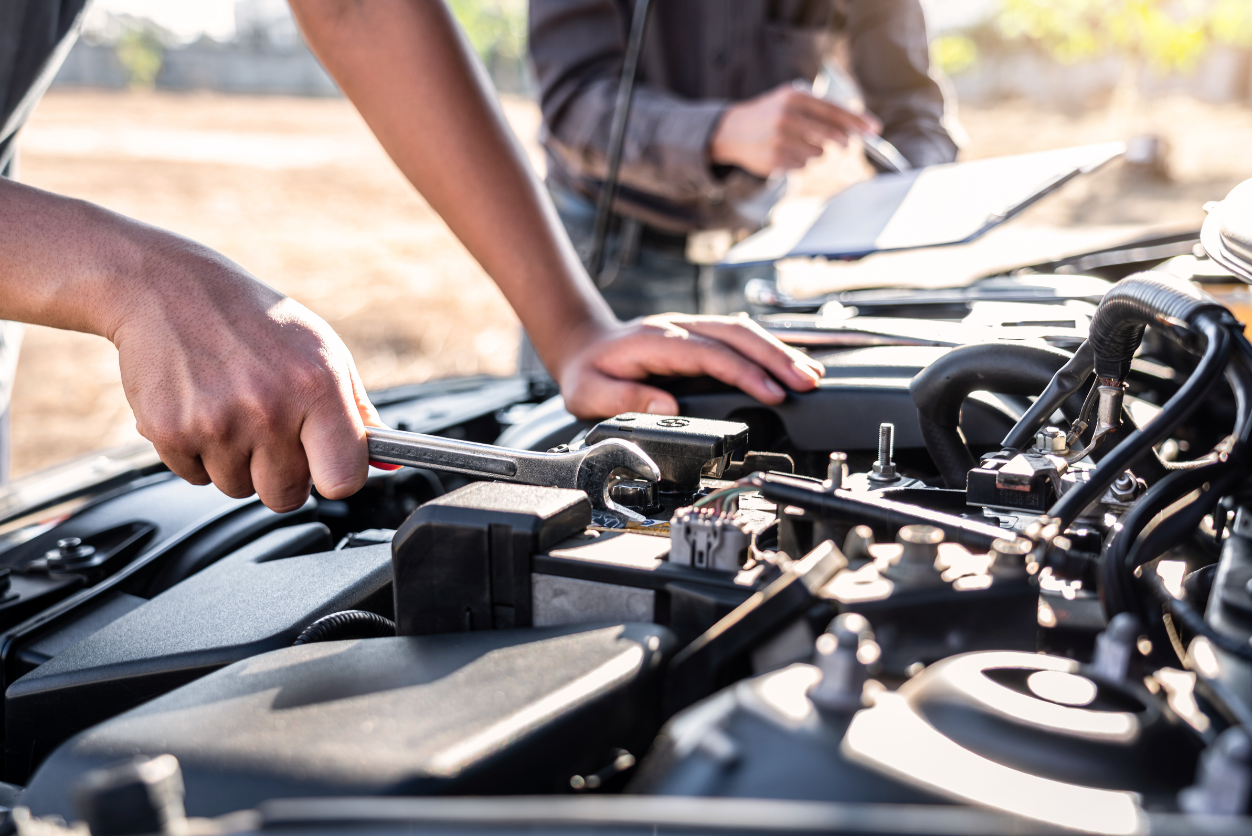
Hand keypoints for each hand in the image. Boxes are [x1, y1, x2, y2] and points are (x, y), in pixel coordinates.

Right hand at [109, 237, 379, 511]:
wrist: (170, 289)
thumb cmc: (257, 322)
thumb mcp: (323, 353)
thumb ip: (357, 413)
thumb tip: (388, 463)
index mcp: (317, 388)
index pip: (342, 480)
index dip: (335, 477)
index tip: (326, 464)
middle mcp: (269, 409)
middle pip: (286, 496)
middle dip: (281, 473)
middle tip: (269, 429)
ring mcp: (217, 424)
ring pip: (238, 488)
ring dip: (237, 462)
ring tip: (232, 410)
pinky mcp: (171, 432)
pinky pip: (196, 477)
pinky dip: (199, 453)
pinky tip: (201, 409)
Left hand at [554, 313, 824, 419]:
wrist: (583, 345)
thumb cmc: (588, 372)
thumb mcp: (590, 393)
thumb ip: (623, 399)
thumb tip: (665, 405)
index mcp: (655, 342)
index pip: (711, 353)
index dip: (744, 372)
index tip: (772, 393)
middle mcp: (679, 328)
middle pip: (737, 334)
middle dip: (777, 357)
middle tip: (807, 383)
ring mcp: (692, 328)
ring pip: (744, 331)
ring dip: (780, 351)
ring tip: (811, 375)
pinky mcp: (700, 335)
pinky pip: (740, 337)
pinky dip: (769, 349)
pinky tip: (792, 363)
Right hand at [709, 83, 880, 176]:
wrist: (731, 130)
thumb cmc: (769, 113)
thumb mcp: (790, 100)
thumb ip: (818, 110)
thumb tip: (853, 128)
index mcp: (794, 98)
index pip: (833, 110)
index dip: (857, 121)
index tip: (875, 129)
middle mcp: (787, 117)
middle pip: (831, 134)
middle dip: (843, 141)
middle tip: (847, 144)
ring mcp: (780, 140)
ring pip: (818, 153)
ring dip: (816, 152)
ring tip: (797, 143)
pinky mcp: (774, 160)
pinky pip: (802, 165)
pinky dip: (800, 161)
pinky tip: (784, 153)